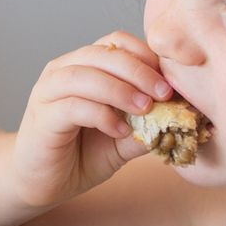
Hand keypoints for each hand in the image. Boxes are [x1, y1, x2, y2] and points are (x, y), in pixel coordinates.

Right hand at [11, 30, 172, 207]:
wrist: (41, 184)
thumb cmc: (81, 155)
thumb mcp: (124, 138)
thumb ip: (148, 124)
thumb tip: (184, 116)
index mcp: (84, 66)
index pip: (118, 42)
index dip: (147, 55)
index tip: (172, 80)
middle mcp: (63, 70)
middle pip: (104, 52)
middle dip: (140, 71)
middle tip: (165, 93)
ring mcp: (48, 92)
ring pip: (86, 75)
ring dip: (121, 89)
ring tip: (146, 110)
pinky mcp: (42, 117)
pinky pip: (73, 106)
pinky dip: (102, 115)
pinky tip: (120, 130)